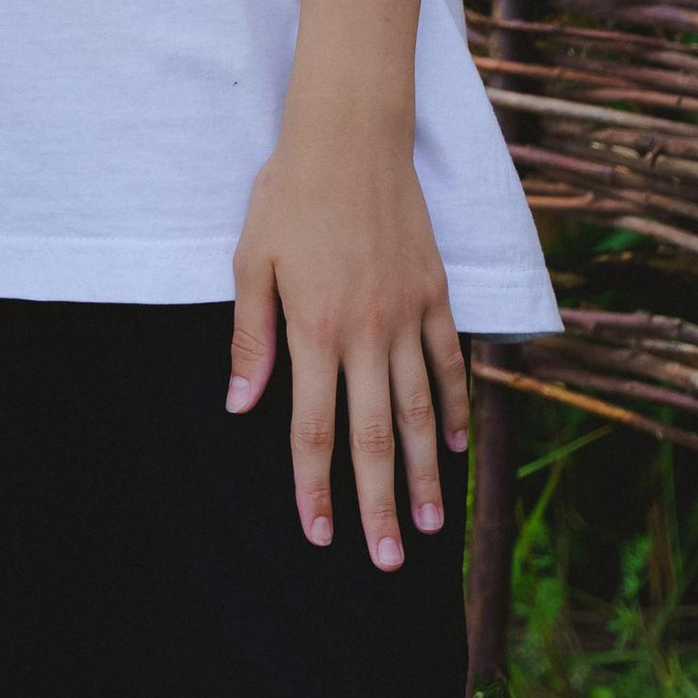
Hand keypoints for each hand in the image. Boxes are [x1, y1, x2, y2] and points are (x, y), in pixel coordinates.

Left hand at [227, 94, 467, 570]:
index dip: (316, 486)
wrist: (351, 135)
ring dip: (424, 474)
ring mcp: (408, 314)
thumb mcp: (251, 260)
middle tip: (389, 561)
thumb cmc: (289, 194)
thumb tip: (242, 407)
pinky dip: (455, 409)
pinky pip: (450, 363)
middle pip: (375, 437)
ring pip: (420, 411)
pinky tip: (455, 448)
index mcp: (314, 328)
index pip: (315, 427)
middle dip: (379, 505)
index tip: (319, 534)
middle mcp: (366, 331)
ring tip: (430, 526)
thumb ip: (252, 339)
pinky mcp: (436, 293)